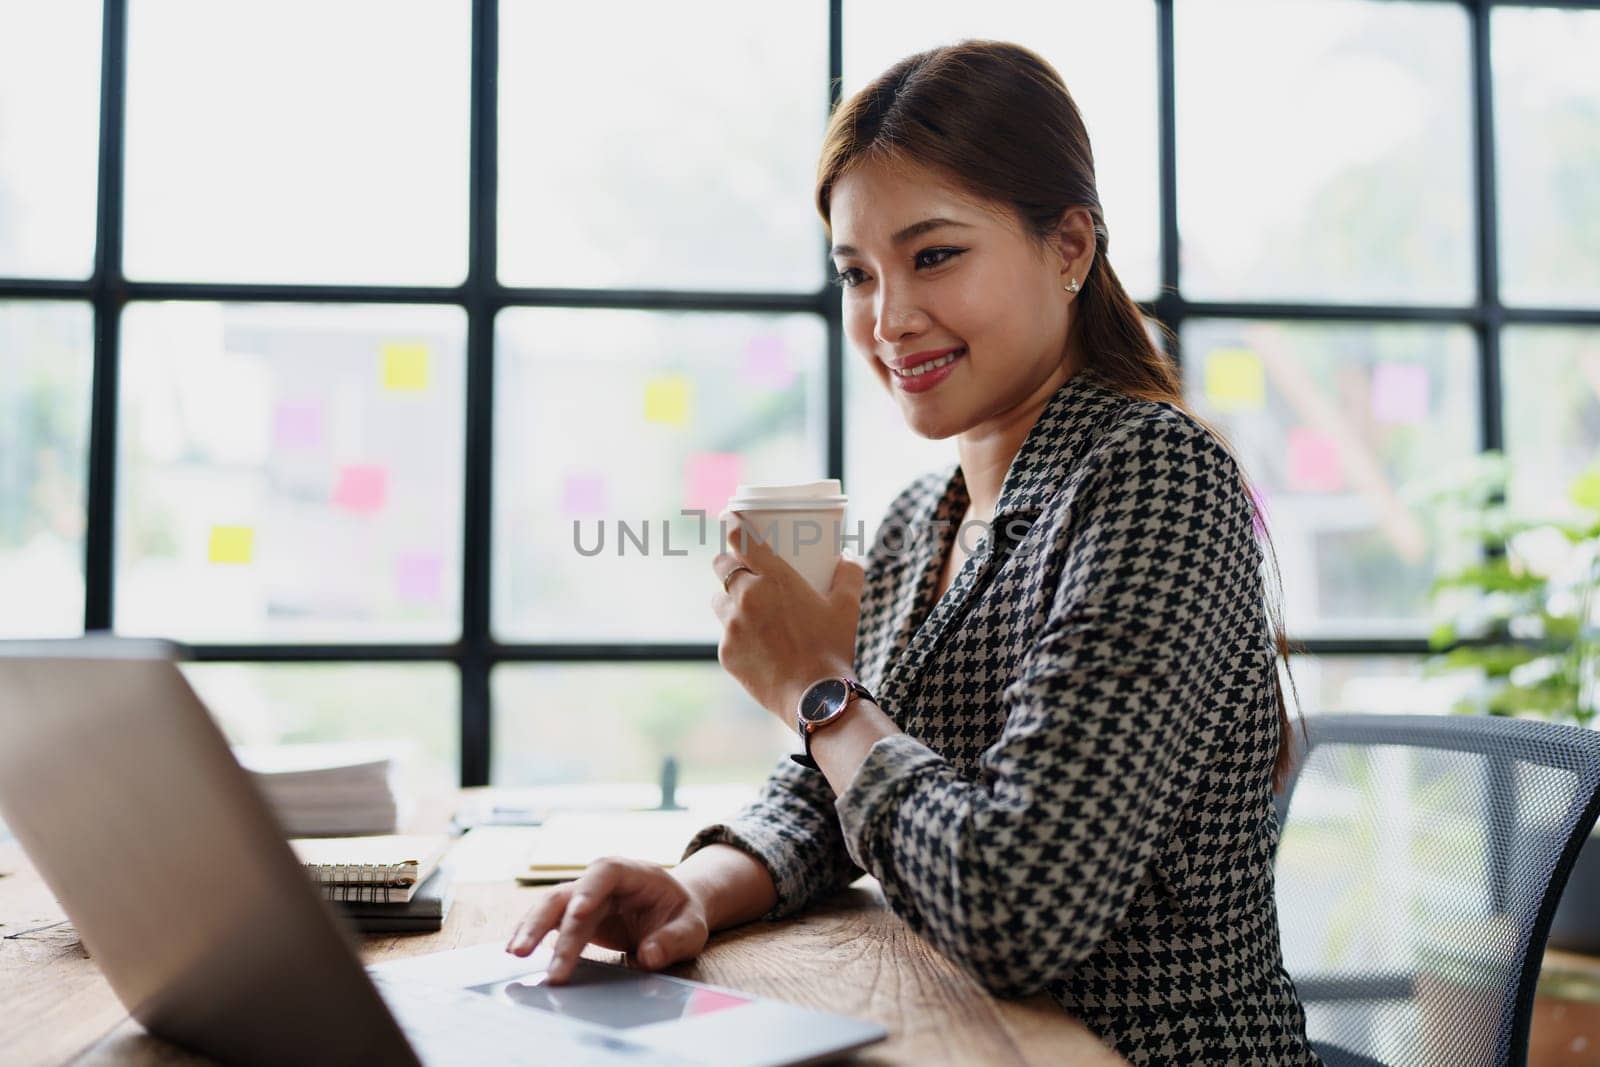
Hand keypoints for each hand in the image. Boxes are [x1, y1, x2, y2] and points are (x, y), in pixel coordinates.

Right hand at [504, 857, 709, 983]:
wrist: (672, 911)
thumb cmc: (680, 915)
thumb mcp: (692, 928)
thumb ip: (674, 940)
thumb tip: (648, 956)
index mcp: (632, 873)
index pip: (606, 872)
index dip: (589, 890)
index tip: (578, 914)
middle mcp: (601, 881)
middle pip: (568, 894)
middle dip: (547, 923)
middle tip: (529, 953)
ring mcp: (584, 897)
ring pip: (551, 907)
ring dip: (531, 929)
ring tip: (514, 955)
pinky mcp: (574, 916)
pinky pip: (549, 922)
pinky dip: (532, 934)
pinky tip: (515, 952)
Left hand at [711, 514, 866, 722]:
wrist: (816, 697)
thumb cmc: (833, 647)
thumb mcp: (848, 606)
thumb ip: (850, 573)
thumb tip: (849, 556)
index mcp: (773, 578)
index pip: (740, 538)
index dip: (732, 525)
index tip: (731, 519)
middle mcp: (746, 597)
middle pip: (721, 566)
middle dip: (728, 562)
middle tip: (743, 568)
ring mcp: (732, 626)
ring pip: (718, 601)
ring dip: (729, 599)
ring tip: (747, 609)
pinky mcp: (726, 653)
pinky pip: (725, 635)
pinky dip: (736, 634)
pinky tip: (756, 644)